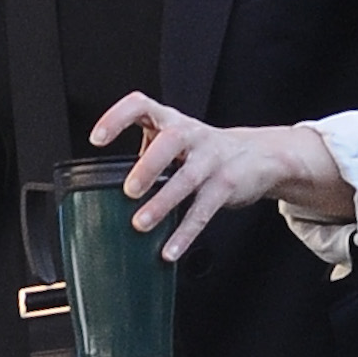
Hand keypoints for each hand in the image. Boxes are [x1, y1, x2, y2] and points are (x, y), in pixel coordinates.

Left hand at [89, 91, 353, 261]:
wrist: (261, 156)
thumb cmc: (205, 150)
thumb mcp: (176, 140)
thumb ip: (146, 151)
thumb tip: (106, 178)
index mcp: (172, 121)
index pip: (141, 105)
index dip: (118, 117)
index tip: (97, 138)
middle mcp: (192, 136)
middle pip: (172, 140)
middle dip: (149, 165)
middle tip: (129, 190)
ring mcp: (211, 160)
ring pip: (187, 179)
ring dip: (163, 203)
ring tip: (141, 223)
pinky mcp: (225, 186)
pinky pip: (203, 212)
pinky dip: (185, 234)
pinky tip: (169, 251)